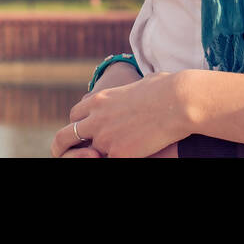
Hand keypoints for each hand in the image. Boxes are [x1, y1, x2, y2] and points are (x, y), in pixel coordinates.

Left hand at [57, 71, 191, 157]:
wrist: (178, 101)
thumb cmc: (169, 88)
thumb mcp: (143, 82)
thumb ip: (135, 89)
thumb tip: (151, 82)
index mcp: (100, 99)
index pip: (75, 115)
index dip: (81, 124)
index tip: (90, 131)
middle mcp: (96, 118)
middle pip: (65, 136)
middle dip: (66, 146)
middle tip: (74, 153)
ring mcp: (104, 138)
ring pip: (88, 152)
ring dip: (97, 153)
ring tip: (110, 152)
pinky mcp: (118, 154)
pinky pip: (107, 161)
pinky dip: (115, 158)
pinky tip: (128, 155)